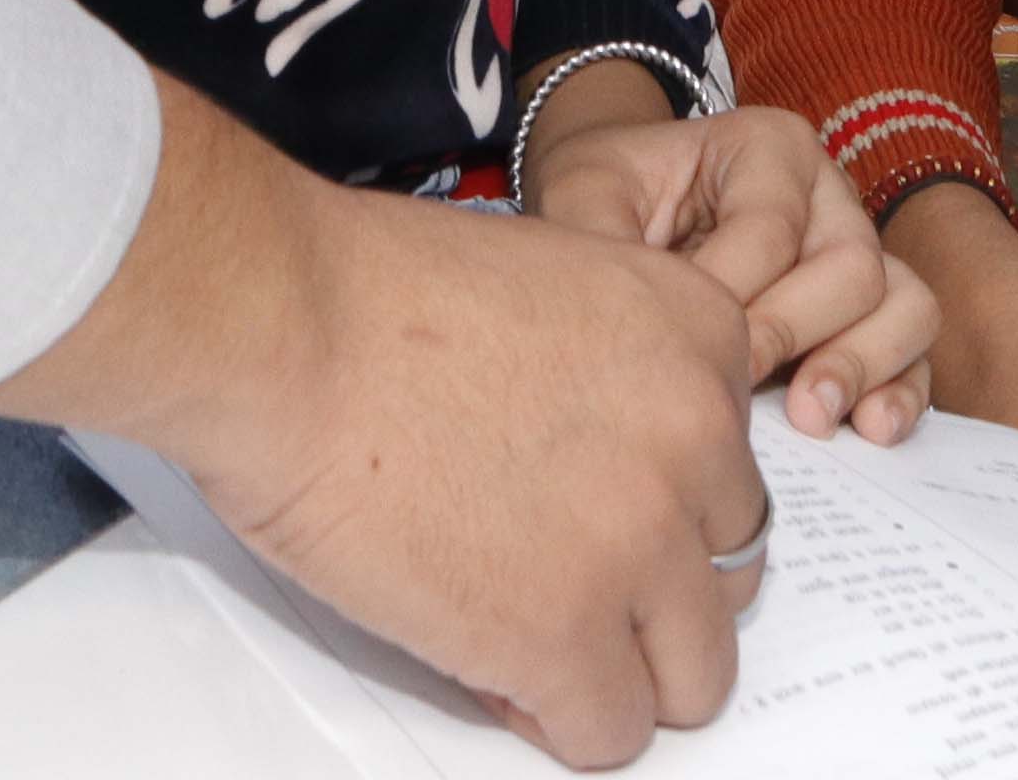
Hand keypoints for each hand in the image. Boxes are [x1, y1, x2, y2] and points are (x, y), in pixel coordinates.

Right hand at [0, 83, 764, 767]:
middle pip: (731, 570)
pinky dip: (558, 718)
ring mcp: (641, 542)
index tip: (587, 506)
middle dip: (656, 589)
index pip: (731, 466)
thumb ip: (613, 374)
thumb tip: (602, 469)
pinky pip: (610, 730)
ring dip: (624, 667)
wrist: (286, 326)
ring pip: (697, 672)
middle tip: (567, 581)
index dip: (658, 503)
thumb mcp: (550, 287)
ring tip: (536, 638)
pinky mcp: (568, 635)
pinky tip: (494, 670)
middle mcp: (698, 438)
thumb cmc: (368, 293)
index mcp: (700, 336)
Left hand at [523, 88, 933, 441]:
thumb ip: (598, 238)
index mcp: (770, 148)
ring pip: (906, 304)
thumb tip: (632, 320)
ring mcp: (860, 254)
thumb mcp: (585, 194)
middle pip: (854, 266)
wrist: (625, 209)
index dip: (730, 294)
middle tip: (737, 382)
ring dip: (861, 366)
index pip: (771, 228)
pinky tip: (868, 431)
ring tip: (809, 418)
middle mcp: (830, 195)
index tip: (679, 340)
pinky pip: (916, 351)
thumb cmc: (612, 194)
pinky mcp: (871, 313)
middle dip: (793, 332)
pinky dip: (900, 392)